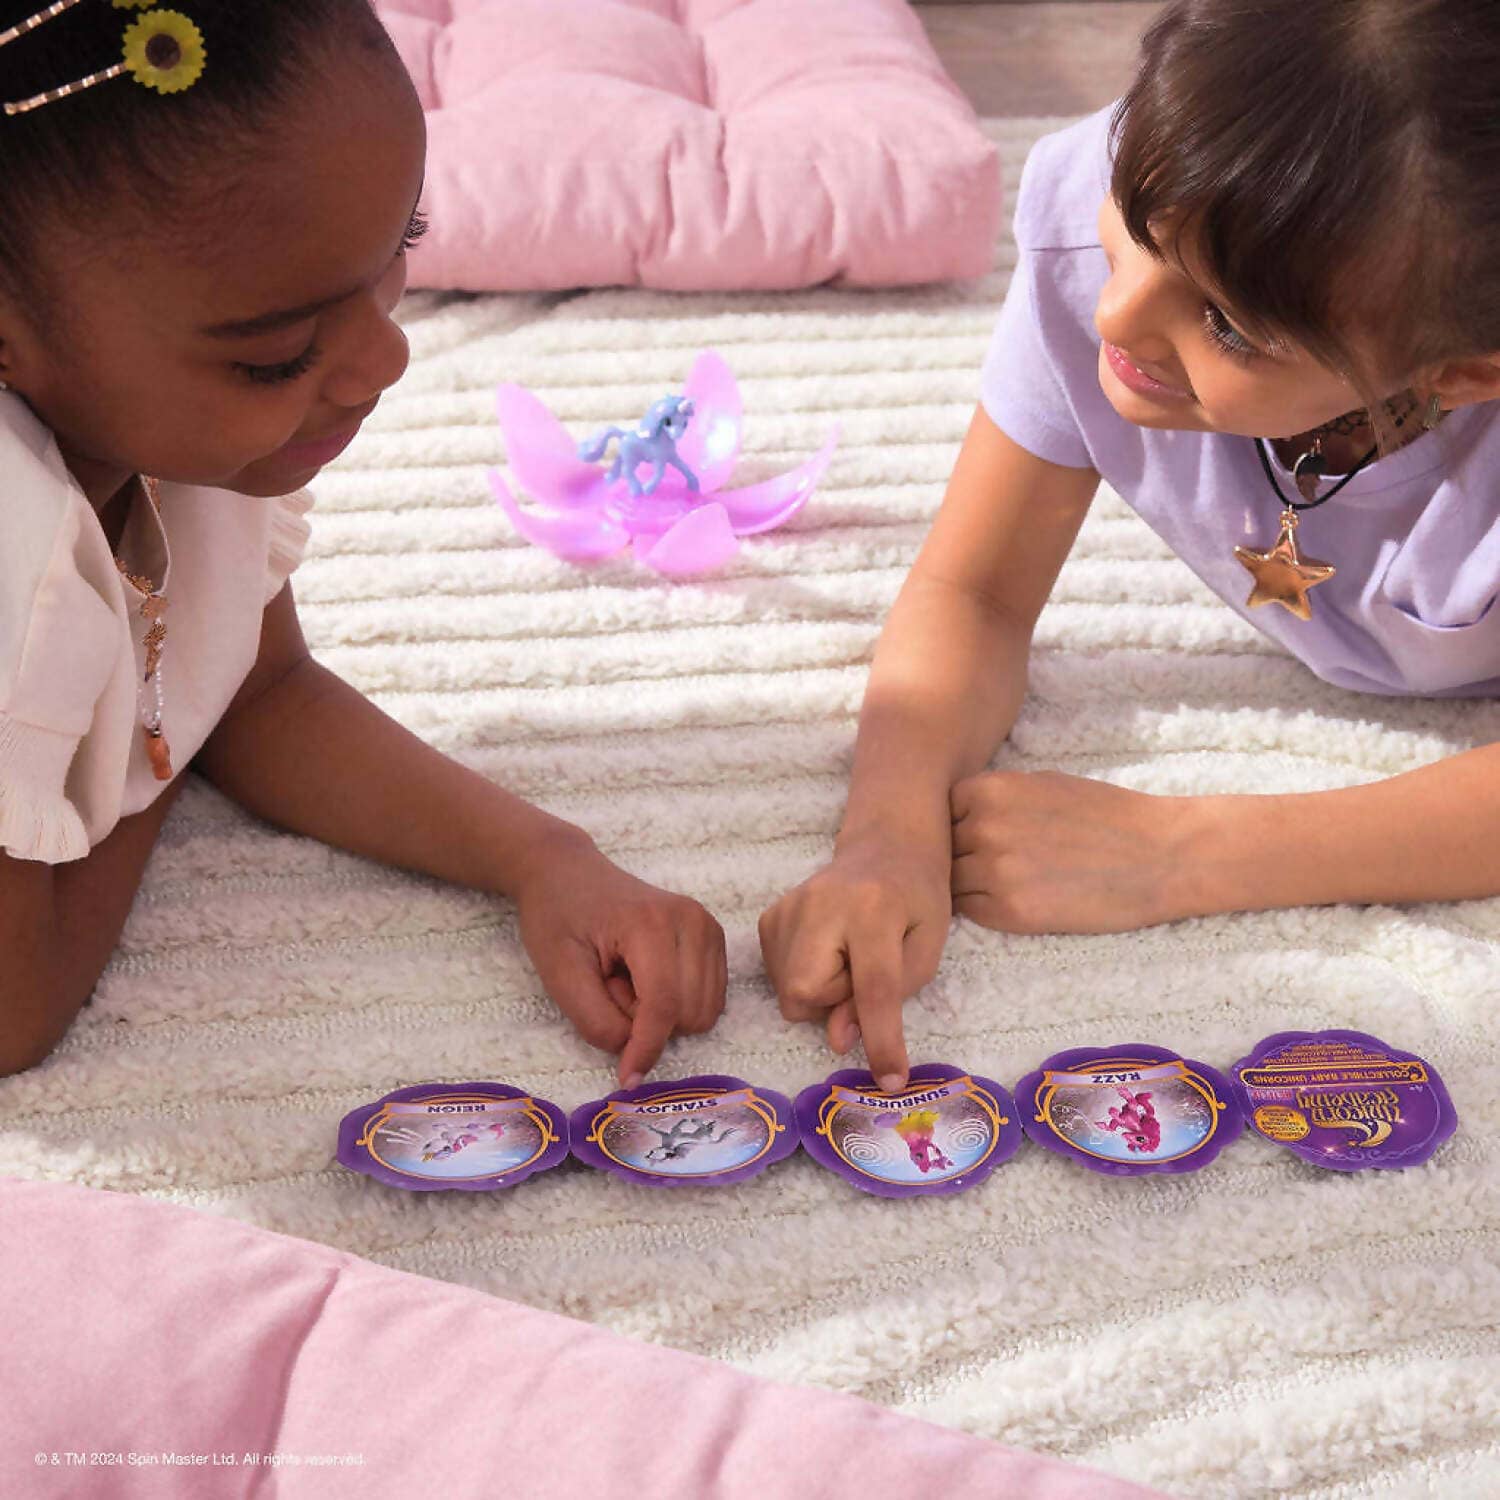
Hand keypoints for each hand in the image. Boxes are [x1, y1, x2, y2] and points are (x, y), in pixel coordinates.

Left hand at [514, 833, 726, 1085]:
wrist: (567, 872)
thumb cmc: (557, 917)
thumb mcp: (558, 974)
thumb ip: (596, 1021)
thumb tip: (632, 1053)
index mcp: (651, 923)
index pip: (664, 1005)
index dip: (647, 1049)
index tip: (626, 1079)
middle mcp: (692, 920)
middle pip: (689, 1013)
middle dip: (648, 1020)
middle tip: (611, 988)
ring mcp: (708, 926)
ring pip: (705, 1011)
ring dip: (664, 1014)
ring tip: (627, 980)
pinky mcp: (713, 936)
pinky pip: (710, 999)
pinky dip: (678, 1003)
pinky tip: (648, 978)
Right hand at [758, 832, 950, 1090]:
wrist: (885, 848)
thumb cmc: (916, 900)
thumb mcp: (925, 948)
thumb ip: (890, 996)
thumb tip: (838, 1039)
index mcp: (874, 909)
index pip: (874, 987)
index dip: (882, 1039)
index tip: (890, 1079)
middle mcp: (820, 904)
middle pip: (806, 993)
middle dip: (835, 1001)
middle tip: (863, 971)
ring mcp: (787, 907)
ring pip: (788, 992)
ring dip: (821, 992)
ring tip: (847, 955)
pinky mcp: (769, 916)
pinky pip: (776, 976)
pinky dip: (803, 978)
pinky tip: (826, 951)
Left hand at [950, 771, 1197, 932]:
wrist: (1158, 854)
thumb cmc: (1102, 815)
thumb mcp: (1040, 784)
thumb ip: (992, 798)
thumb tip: (953, 816)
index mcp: (988, 790)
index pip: (941, 813)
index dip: (959, 826)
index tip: (982, 834)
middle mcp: (983, 828)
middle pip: (943, 848)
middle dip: (961, 855)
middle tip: (998, 861)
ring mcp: (993, 871)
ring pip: (951, 882)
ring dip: (969, 884)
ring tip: (1010, 880)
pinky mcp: (1010, 911)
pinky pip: (970, 910)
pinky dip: (984, 907)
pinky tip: (1018, 898)